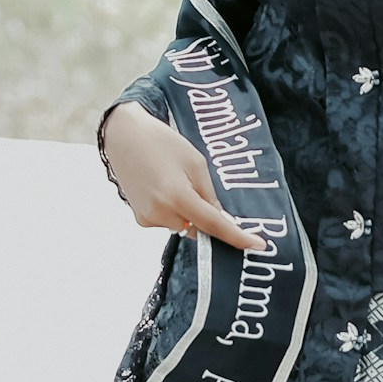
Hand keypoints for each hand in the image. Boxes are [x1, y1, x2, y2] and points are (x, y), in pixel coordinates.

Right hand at [99, 102, 268, 252]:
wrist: (124, 136)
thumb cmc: (162, 142)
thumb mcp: (195, 163)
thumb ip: (209, 194)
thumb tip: (221, 219)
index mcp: (177, 197)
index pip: (214, 225)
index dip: (237, 237)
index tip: (258, 245)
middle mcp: (160, 213)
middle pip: (199, 228)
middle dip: (206, 215)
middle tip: (199, 188)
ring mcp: (147, 218)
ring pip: (184, 226)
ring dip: (189, 212)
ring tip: (175, 180)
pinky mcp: (140, 219)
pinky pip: (168, 221)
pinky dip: (174, 210)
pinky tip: (164, 187)